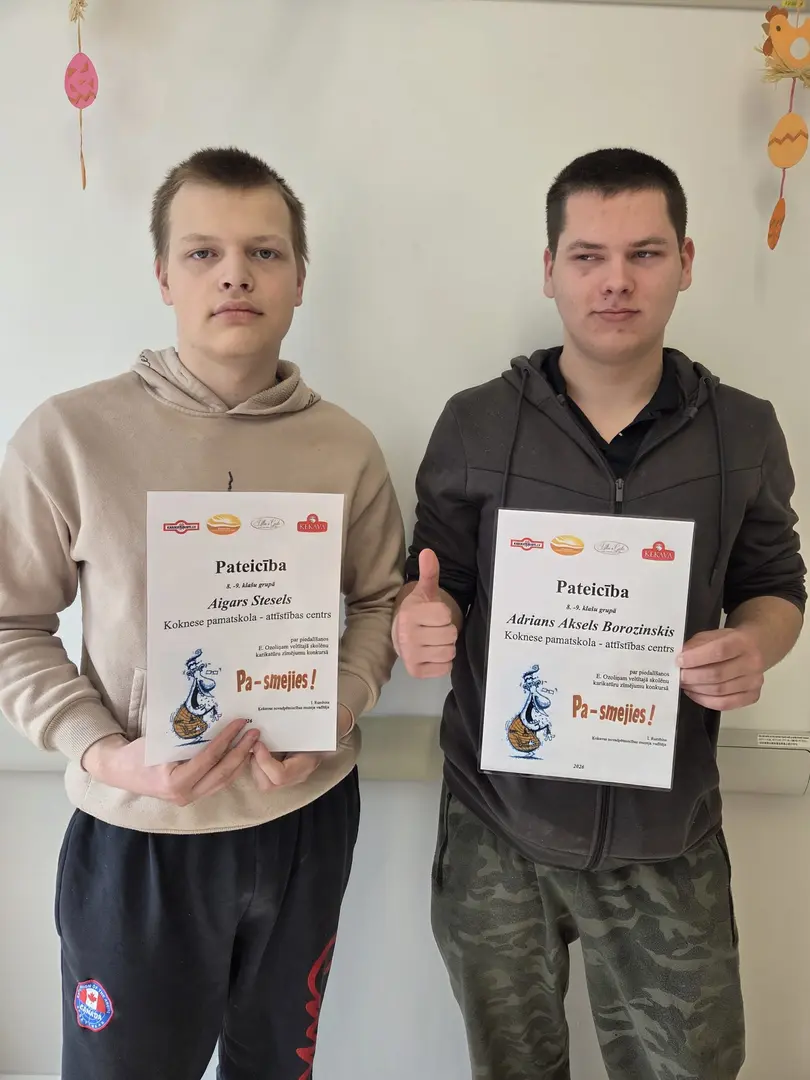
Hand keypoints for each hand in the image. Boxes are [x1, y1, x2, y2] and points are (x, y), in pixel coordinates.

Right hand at [81, 718, 259, 805]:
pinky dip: (230, 768)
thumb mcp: (160, 742)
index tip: (240, 724)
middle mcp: (185, 795)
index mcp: (175, 782)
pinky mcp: (192, 795)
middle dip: (241, 751)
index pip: (209, 758)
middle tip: (255, 732)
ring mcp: (189, 798)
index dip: (227, 739)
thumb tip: (215, 720)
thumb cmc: (136, 753)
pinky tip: (239, 754)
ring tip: (252, 742)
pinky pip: (216, 783)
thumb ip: (186, 737)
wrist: (119, 770)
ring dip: (240, 761)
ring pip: (223, 781)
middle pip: (222, 773)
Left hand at [250, 705, 352, 791]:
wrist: (329, 733)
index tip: (259, 743)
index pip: (280, 775)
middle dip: (255, 764)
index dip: (265, 761)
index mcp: (306, 763)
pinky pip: (264, 778)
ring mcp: (290, 778)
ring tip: (256, 747)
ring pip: (263, 784)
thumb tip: (277, 710)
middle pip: (268, 784)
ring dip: (254, 765)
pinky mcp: (283, 775)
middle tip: (255, 745)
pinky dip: (257, 764)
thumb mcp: (309, 725)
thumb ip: (293, 725)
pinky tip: (258, 750)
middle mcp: (297, 775)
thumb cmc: (320, 726)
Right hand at [393, 549, 457, 677]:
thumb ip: (429, 573)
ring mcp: (410, 656)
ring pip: (449, 652)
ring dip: (447, 646)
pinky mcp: (416, 671)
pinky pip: (445, 668)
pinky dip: (443, 662)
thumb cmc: (418, 612)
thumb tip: (428, 552)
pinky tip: (432, 654)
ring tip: (434, 640)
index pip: (445, 616)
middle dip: (447, 631)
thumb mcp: (425, 592)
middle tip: (434, 629)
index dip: (444, 614)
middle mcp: (407, 636)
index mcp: (410, 614)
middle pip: (450, 635)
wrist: (400, 634)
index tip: (433, 615)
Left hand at [677, 628, 764, 710]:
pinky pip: (725, 704)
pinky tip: (695, 693)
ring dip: (696, 689)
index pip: (719, 651)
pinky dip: (705, 701)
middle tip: (679, 675)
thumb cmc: (730, 641)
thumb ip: (697, 644)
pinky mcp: (753, 695)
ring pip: (720, 691)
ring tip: (684, 684)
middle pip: (718, 674)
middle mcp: (752, 663)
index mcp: (742, 642)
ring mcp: (754, 681)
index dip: (696, 658)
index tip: (679, 661)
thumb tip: (681, 658)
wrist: (755, 648)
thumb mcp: (713, 635)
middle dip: (693, 676)